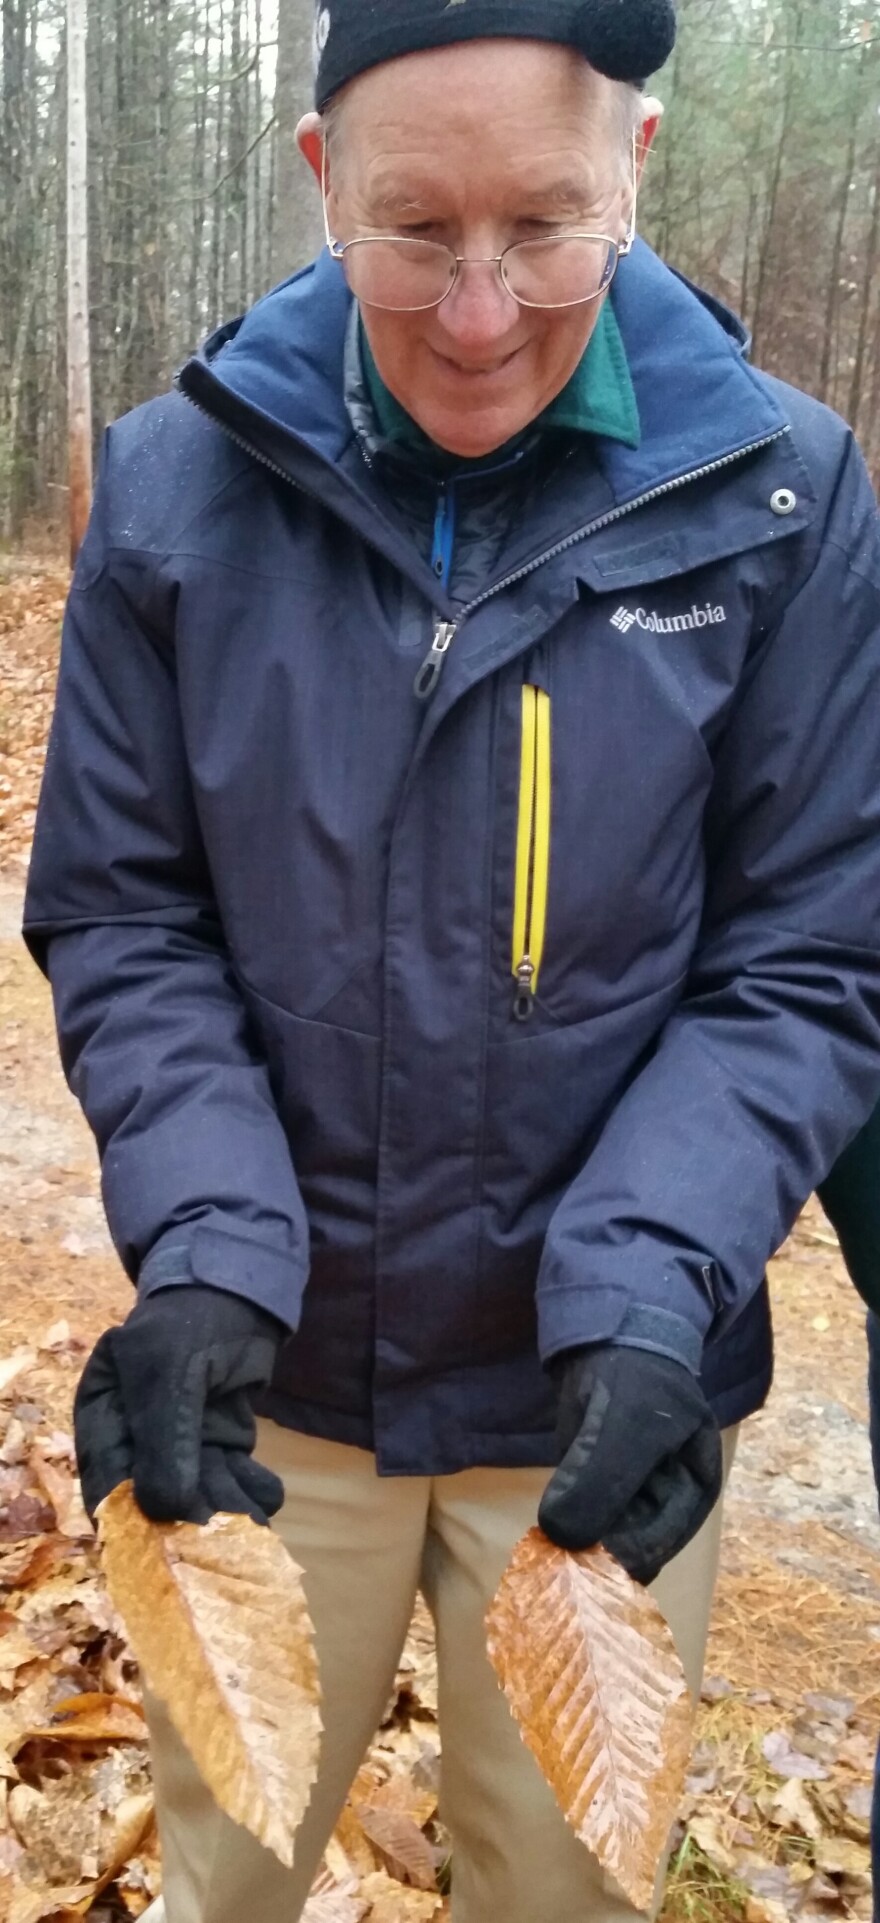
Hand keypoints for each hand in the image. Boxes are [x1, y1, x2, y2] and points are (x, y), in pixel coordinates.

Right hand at [74, 1285, 284, 1526]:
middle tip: (222, 1548)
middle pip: (156, 1499)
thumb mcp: (169, 1374)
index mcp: (103, 1416)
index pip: (106, 1484)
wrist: (241, 1287)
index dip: (129, 1524)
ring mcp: (179, 1442)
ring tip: (253, 1530)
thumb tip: (166, 1513)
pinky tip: (266, 1494)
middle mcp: (135, 1438)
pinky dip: (249, 1494)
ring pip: (199, 1495)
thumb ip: (165, 1441)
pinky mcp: (218, 1442)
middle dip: (189, 1525)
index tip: (160, 1555)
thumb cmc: (190, 1320)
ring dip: (225, 1516)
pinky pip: (230, 1481)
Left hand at [538, 1344, 721, 1584]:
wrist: (612, 1342)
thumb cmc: (637, 1380)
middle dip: (593, 1560)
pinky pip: (581, 1522)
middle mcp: (668, 1505)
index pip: (657, 1547)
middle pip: (629, 1553)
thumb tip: (564, 1539)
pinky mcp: (597, 1490)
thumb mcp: (629, 1425)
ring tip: (543, 1556)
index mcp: (695, 1490)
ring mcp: (631, 1498)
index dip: (617, 1561)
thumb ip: (603, 1480)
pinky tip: (540, 1541)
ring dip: (574, 1551)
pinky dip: (562, 1532)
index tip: (575, 1565)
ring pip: (603, 1543)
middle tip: (552, 1566)